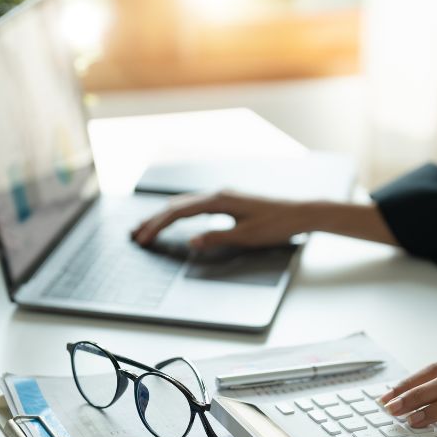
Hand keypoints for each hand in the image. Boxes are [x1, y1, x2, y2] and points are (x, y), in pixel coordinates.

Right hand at [131, 191, 307, 249]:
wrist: (300, 214)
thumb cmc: (276, 225)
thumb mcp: (245, 236)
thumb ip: (216, 238)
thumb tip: (191, 242)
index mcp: (219, 200)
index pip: (179, 212)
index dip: (159, 225)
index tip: (144, 237)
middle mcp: (219, 194)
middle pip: (177, 205)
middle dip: (155, 220)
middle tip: (136, 234)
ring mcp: (224, 196)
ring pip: (186, 204)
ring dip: (165, 216)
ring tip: (148, 227)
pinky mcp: (230, 201)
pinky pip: (197, 206)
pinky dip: (180, 214)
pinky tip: (175, 219)